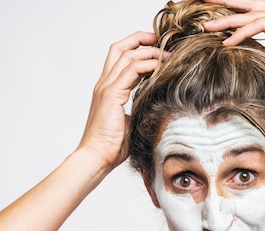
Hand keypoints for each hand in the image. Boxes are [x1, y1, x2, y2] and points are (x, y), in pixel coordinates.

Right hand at [79, 31, 165, 168]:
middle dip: (141, 40)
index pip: (118, 58)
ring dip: (150, 52)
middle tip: (161, 41)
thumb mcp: (129, 122)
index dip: (136, 48)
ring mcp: (106, 88)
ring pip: (127, 55)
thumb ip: (138, 109)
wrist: (97, 157)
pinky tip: (161, 67)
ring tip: (168, 55)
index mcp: (106, 89)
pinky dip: (148, 65)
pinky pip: (132, 70)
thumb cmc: (111, 146)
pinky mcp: (111, 95)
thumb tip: (155, 105)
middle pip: (119, 48)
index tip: (156, 48)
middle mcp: (103, 84)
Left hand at [202, 0, 264, 91]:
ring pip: (253, 15)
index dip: (232, 9)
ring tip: (208, 28)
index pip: (253, 10)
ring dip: (228, 22)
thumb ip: (252, 45)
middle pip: (250, 5)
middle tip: (203, 1)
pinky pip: (260, 24)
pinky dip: (243, 33)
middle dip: (225, 4)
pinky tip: (228, 42)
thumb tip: (229, 41)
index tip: (211, 12)